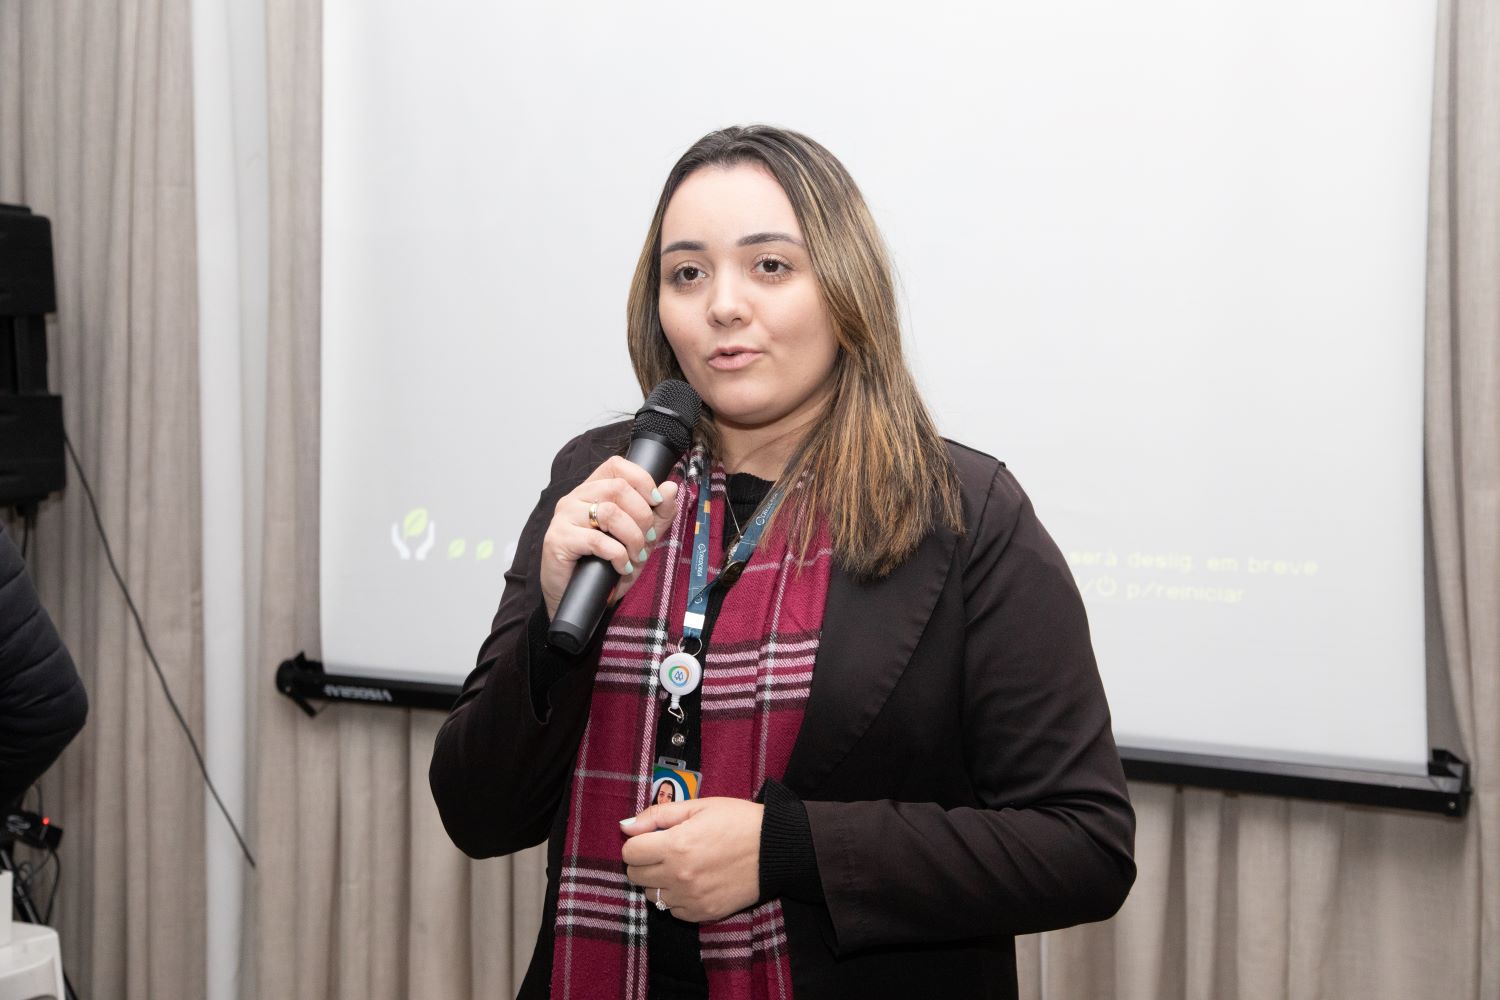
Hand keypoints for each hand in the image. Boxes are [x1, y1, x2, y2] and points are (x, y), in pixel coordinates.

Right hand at [539, 456, 679, 618]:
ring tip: (635, 555)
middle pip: (617, 488)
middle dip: (642, 516)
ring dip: (632, 538)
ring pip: (609, 512)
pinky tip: (621, 566)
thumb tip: (670, 488)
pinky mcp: (558, 539)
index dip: (642, 480)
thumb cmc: (605, 565)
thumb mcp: (641, 538)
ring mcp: (564, 517)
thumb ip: (658, 514)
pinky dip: (618, 555)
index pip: (617, 465)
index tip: (655, 502)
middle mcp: (575, 498)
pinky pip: (596, 540)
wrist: (578, 597)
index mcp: (593, 490)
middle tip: (647, 540)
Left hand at [620, 797, 763, 922]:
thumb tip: (625, 826)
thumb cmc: (738, 820)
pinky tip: (694, 881)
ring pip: (651, 895)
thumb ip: (658, 815)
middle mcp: (679, 876)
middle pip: (635, 876)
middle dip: (644, 861)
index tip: (652, 837)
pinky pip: (673, 910)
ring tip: (681, 866)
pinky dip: (676, 898)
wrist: (776, 848)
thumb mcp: (699, 806)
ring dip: (659, 881)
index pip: (629, 853)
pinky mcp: (703, 914)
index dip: (638, 842)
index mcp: (676, 845)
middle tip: (665, 850)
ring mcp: (691, 899)